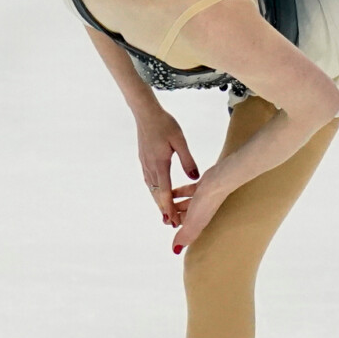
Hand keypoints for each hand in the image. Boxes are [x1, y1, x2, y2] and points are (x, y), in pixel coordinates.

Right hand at [135, 108, 199, 225]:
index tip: (173, 221)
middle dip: (163, 210)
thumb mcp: (180, 141)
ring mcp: (145, 164)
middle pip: (157, 195)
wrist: (145, 113)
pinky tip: (158, 193)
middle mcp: (150, 168)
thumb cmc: (165, 124)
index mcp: (160, 165)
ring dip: (158, 202)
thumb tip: (195, 178)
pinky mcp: (144, 160)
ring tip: (165, 214)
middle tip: (170, 224)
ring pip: (152, 189)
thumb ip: (188, 160)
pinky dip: (154, 191)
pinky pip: (149, 181)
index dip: (169, 209)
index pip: (165, 193)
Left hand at [168, 171, 226, 255]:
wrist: (219, 180)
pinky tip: (173, 189)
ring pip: (186, 203)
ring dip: (175, 203)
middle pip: (185, 216)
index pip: (186, 228)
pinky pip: (188, 191)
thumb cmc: (207, 202)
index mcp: (199, 222)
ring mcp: (203, 200)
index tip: (165, 221)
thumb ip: (184, 236)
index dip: (175, 226)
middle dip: (174, 215)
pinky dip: (180, 192)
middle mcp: (202, 212)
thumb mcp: (193, 221)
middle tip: (163, 211)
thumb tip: (175, 251)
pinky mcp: (203, 187)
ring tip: (165, 200)